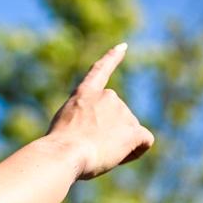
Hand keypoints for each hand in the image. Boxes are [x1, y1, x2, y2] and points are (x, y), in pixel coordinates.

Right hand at [47, 43, 153, 179]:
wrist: (66, 152)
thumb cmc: (58, 147)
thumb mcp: (62, 127)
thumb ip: (79, 124)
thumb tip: (91, 140)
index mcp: (85, 93)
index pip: (100, 70)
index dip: (112, 58)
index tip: (123, 47)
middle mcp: (108, 96)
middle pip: (117, 119)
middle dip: (108, 134)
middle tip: (89, 148)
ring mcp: (122, 111)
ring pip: (128, 134)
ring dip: (116, 146)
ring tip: (96, 153)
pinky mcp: (133, 130)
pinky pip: (144, 141)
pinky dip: (135, 151)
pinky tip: (119, 155)